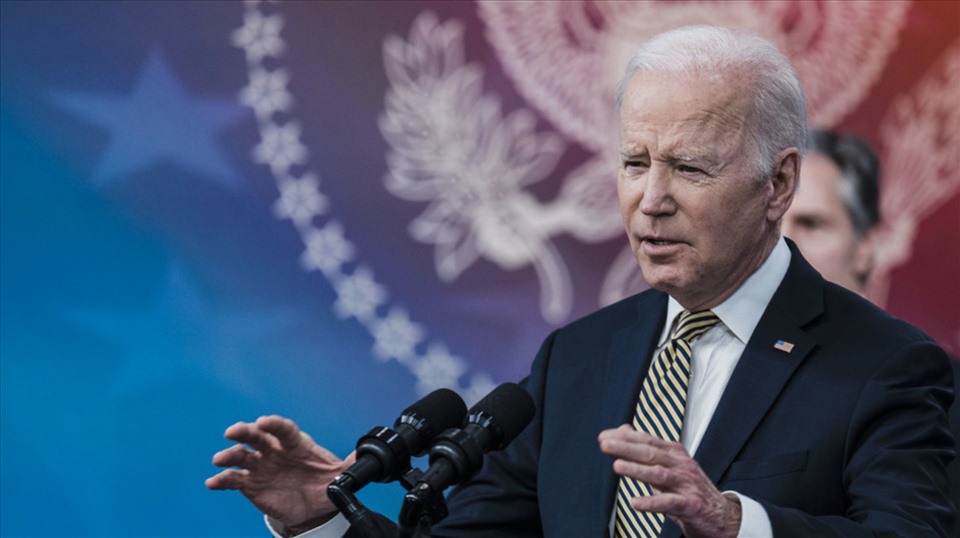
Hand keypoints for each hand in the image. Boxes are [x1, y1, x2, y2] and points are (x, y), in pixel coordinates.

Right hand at [205, 415, 355, 531]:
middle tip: (233, 431)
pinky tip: (213, 482)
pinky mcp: (250, 484)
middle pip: (257, 436)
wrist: (313, 508)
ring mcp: (261, 466)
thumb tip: (365, 454)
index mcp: (296, 443)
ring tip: (220, 460)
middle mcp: (275, 451)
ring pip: (241, 456)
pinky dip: (222, 480)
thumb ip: (350, 464)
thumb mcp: (339, 475)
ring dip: (229, 455)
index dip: (273, 424)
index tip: (263, 421)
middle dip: (244, 432)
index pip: (283, 429)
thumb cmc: (324, 483)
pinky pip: (234, 480)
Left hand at [599, 425, 741, 537]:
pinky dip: (652, 502)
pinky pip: (669, 503)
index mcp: (674, 453)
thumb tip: (624, 429)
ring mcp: (686, 484)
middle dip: (626, 448)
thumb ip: (647, 448)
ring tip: (617, 466)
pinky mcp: (690, 505)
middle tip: (605, 444)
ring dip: (637, 470)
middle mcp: (681, 465)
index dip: (625, 438)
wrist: (721, 514)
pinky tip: (635, 503)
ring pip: (659, 474)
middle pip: (651, 453)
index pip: (647, 440)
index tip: (604, 436)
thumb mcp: (669, 464)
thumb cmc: (689, 487)